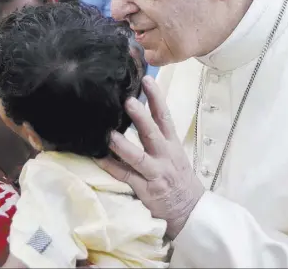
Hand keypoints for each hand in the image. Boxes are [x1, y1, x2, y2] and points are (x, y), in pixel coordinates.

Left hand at [95, 76, 204, 239]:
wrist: (190, 209)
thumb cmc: (178, 177)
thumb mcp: (174, 153)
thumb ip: (159, 136)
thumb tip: (140, 113)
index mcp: (172, 144)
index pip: (165, 116)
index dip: (156, 97)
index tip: (147, 79)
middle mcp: (164, 155)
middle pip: (152, 132)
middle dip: (140, 117)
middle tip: (128, 101)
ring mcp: (155, 173)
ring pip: (137, 157)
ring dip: (122, 145)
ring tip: (109, 133)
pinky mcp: (145, 189)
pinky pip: (125, 176)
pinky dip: (110, 166)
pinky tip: (97, 157)